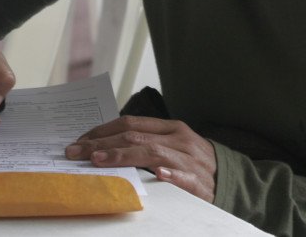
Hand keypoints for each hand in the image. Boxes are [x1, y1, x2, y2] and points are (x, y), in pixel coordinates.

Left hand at [65, 115, 217, 201]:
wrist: (229, 178)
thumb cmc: (192, 161)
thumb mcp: (171, 144)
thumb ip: (145, 141)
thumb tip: (105, 145)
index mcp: (170, 128)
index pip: (130, 123)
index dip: (102, 131)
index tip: (79, 141)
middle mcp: (178, 139)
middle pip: (134, 137)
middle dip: (101, 145)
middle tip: (76, 152)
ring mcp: (189, 160)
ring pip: (152, 154)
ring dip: (124, 156)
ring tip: (101, 160)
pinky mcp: (199, 182)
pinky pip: (183, 177)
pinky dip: (171, 176)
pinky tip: (158, 175)